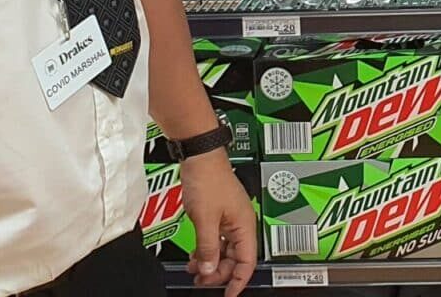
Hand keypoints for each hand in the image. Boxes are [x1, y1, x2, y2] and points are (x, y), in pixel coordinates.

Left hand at [180, 150, 256, 296]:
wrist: (200, 157)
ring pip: (224, 250)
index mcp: (245, 225)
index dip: (239, 281)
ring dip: (210, 262)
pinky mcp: (219, 215)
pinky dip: (206, 250)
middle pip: (235, 258)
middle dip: (219, 272)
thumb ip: (207, 248)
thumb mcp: (205, 220)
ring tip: (194, 270)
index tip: (229, 294)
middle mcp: (241, 224)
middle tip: (201, 281)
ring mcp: (230, 219)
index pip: (247, 262)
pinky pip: (216, 240)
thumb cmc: (208, 179)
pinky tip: (195, 255)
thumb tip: (208, 269)